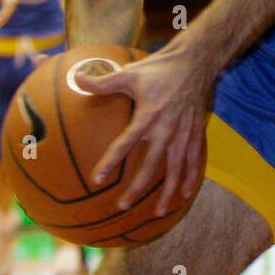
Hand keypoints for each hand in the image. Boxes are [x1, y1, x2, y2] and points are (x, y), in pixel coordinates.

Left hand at [77, 43, 214, 216]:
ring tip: (158, 212)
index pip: (125, 143)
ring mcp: (184, 133)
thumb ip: (103, 82)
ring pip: (176, 170)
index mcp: (148, 115)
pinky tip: (185, 194)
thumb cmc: (160, 67)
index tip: (97, 179)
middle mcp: (167, 129)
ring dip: (167, 193)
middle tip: (123, 205)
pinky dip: (191, 179)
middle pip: (151, 165)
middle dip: (137, 188)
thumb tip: (77, 80)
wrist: (196, 61)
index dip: (110, 162)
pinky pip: (195, 161)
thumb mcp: (130, 72)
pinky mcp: (197, 133)